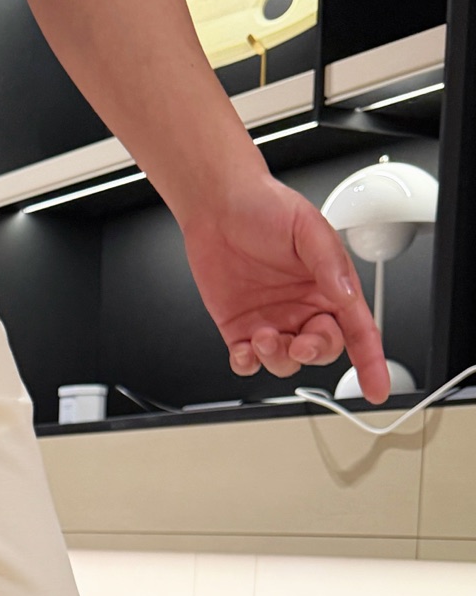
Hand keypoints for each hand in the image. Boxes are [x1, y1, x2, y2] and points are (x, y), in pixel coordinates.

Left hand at [181, 169, 389, 403]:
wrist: (218, 206)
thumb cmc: (266, 207)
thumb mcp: (307, 228)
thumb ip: (328, 263)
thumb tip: (344, 294)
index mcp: (331, 288)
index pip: (359, 331)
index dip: (371, 362)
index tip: (376, 388)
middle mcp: (304, 308)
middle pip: (323, 351)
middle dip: (314, 354)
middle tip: (300, 343)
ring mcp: (273, 321)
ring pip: (286, 362)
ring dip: (278, 358)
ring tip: (262, 336)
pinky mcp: (239, 329)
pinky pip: (248, 362)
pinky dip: (247, 364)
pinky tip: (245, 350)